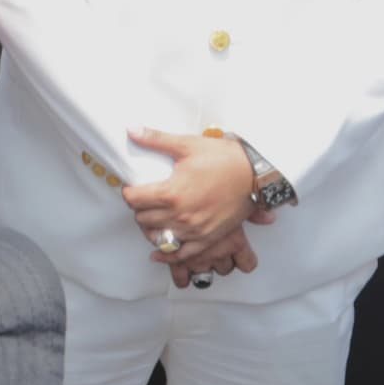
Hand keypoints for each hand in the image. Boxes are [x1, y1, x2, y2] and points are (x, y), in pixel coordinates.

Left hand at [122, 127, 255, 255]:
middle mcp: (181, 216)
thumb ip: (156, 140)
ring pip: (157, 237)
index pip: (134, 200)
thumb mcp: (187, 145)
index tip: (133, 188)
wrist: (254, 174)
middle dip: (139, 208)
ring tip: (154, 217)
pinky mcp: (207, 238)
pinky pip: (180, 254)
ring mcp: (194, 231)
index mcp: (172, 193)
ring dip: (151, 228)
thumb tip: (132, 129)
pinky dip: (168, 253)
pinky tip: (160, 250)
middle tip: (144, 199)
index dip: (129, 192)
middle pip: (142, 219)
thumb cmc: (224, 158)